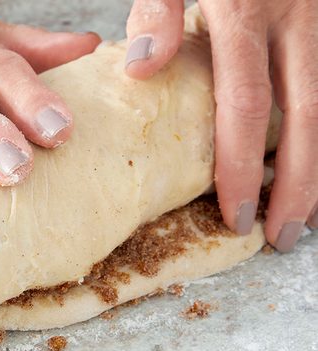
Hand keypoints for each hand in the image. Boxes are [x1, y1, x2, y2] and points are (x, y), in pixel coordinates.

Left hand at [123, 0, 317, 251]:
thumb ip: (159, 11)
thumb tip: (140, 69)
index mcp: (248, 13)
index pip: (245, 110)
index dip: (242, 168)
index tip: (235, 215)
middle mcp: (298, 20)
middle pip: (306, 119)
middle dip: (299, 186)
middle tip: (281, 237)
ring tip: (306, 214)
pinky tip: (313, 159)